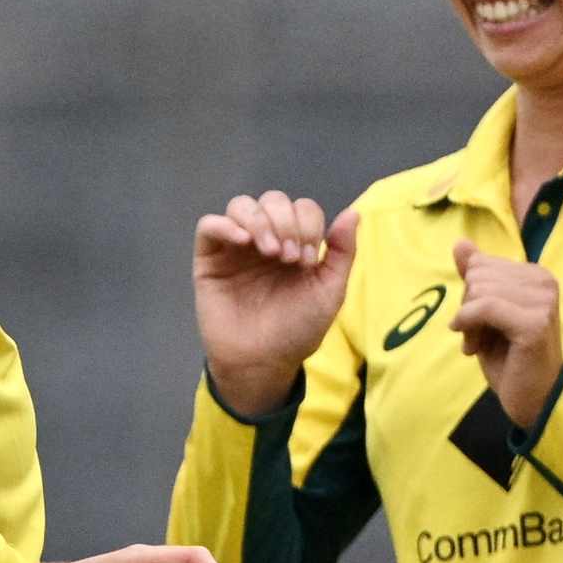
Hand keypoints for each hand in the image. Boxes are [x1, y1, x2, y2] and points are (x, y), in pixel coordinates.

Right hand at [195, 192, 359, 419]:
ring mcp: (235, 248)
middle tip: (289, 259)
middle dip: (286, 223)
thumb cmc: (296, 331)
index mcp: (295, 244)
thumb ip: (343, 253)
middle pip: (273, 200)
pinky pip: (209, 225)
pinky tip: (243, 242)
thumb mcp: (330, 292)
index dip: (308, 225)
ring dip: (260, 221)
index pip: (302, 208)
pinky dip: (225, 225)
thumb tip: (354, 212)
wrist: (262, 362)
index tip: (307, 262)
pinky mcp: (209, 259)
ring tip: (268, 251)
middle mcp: (266, 240)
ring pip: (241, 205)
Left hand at [449, 243, 562, 431]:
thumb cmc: (510, 357)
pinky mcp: (534, 323)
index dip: (471, 296)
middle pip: (477, 276)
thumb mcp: (485, 312)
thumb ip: (476, 276)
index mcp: (536, 274)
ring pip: (478, 291)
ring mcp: (542, 301)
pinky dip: (468, 326)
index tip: (479, 323)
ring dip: (469, 324)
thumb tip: (460, 243)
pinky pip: (483, 308)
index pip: (481, 265)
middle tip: (479, 337)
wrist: (534, 398)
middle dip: (468, 308)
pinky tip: (472, 347)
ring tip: (481, 344)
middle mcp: (544, 281)